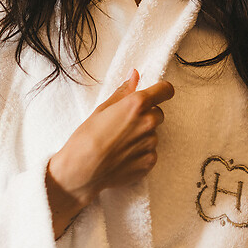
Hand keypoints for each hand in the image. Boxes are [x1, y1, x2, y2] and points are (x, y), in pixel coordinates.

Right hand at [45, 69, 174, 237]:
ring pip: (153, 135)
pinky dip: (140, 154)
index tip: (156, 94)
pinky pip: (150, 153)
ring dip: (141, 137)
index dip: (161, 91)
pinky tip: (122, 157)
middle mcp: (149, 123)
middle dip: (146, 117)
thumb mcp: (102, 109)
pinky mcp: (149, 162)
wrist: (81, 172)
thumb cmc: (86, 139)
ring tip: (119, 144)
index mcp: (137, 105)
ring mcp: (151, 144)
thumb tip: (134, 76)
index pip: (165, 90)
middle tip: (124, 126)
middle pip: (158, 114)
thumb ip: (123, 92)